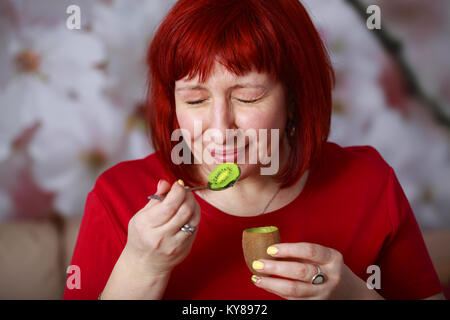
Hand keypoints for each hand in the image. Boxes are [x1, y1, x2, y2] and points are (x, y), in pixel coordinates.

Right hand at [125, 179, 200, 277]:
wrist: (145, 264)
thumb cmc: (142, 236)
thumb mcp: (141, 216)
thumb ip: (155, 198)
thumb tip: (166, 182)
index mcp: (146, 225)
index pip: (169, 205)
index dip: (178, 191)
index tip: (178, 185)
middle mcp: (160, 236)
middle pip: (184, 210)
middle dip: (187, 196)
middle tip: (184, 191)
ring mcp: (174, 245)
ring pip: (193, 218)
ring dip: (193, 204)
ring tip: (187, 200)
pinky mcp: (185, 249)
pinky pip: (195, 227)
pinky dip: (195, 215)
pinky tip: (189, 211)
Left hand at [251, 242, 383, 299]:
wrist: (350, 294)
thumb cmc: (329, 268)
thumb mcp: (324, 257)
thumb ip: (303, 253)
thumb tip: (271, 248)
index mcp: (333, 259)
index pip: (310, 251)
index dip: (289, 249)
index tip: (270, 249)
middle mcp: (330, 277)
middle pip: (300, 271)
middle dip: (276, 268)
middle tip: (258, 263)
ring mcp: (323, 293)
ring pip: (294, 290)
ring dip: (272, 283)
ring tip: (256, 277)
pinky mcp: (315, 305)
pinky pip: (292, 299)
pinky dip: (276, 291)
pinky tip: (265, 284)